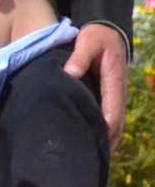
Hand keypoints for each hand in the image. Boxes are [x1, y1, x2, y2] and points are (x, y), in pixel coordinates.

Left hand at [64, 22, 127, 147]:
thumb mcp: (88, 41)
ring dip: (104, 138)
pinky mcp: (108, 95)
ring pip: (112, 123)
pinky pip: (107, 116)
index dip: (105, 129)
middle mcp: (117, 93)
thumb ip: (79, 57)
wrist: (108, 31)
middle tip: (88, 155)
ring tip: (88, 153)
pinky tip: (90, 138)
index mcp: (114, 83)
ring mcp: (114, 96)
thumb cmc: (97, 37)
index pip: (112, 112)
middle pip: (114, 124)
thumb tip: (70, 74)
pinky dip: (102, 129)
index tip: (95, 143)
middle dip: (105, 141)